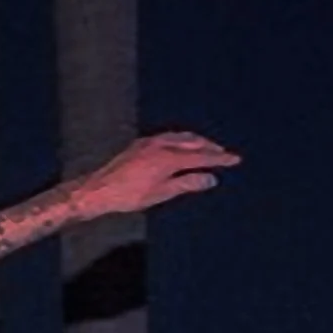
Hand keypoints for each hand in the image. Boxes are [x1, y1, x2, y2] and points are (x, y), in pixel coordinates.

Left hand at [75, 128, 237, 217]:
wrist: (97, 189)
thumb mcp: (160, 193)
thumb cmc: (127, 196)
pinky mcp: (140, 143)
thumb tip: (210, 179)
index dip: (220, 158)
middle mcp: (161, 144)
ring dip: (196, 141)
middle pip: (194, 142)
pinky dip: (181, 139)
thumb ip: (186, 184)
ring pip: (181, 136)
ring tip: (206, 147)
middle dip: (211, 147)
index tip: (235, 159)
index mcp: (169, 158)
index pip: (202, 156)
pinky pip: (168, 136)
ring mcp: (150, 142)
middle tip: (223, 154)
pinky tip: (181, 145)